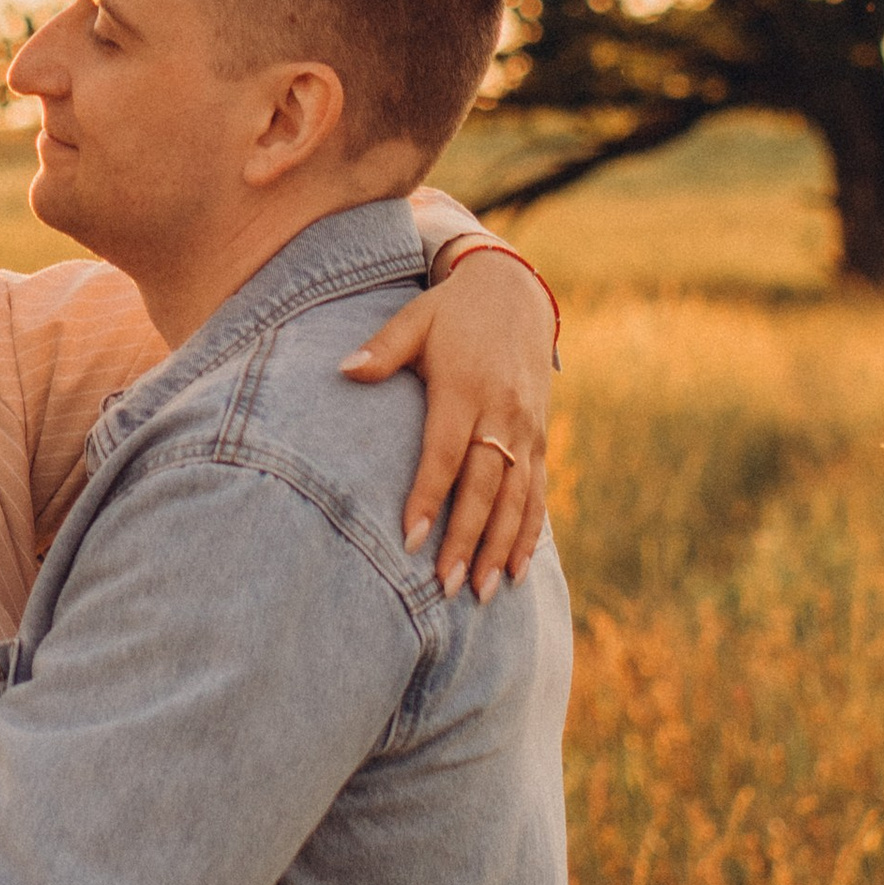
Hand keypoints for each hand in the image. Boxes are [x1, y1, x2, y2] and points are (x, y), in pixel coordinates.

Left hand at [344, 250, 556, 600]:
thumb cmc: (452, 312)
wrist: (516, 293)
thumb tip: (343, 370)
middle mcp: (501, 412)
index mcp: (465, 387)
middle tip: (447, 587)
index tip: (412, 540)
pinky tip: (516, 569)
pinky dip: (529, 532)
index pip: (445, 453)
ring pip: (517, 498)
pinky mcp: (540, 437)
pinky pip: (537, 492)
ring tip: (482, 592)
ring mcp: (526, 429)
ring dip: (500, 547)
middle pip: (484, 486)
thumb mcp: (415, 319)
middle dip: (467, 539)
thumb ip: (382, 348)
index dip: (430, 497)